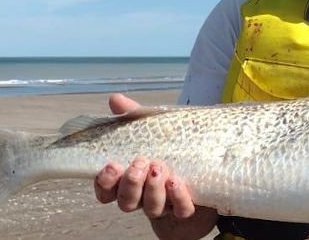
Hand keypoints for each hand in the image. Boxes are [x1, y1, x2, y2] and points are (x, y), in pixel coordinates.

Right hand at [93, 94, 217, 239]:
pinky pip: (181, 210)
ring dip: (153, 189)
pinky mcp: (186, 208)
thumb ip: (133, 117)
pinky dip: (178, 197)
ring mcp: (164, 205)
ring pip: (151, 208)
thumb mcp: (151, 131)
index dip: (104, 182)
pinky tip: (176, 182)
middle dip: (131, 184)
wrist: (203, 172)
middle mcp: (143, 197)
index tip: (111, 165)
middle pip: (127, 202)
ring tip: (158, 167)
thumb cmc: (168, 149)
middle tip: (140, 163)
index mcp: (129, 181)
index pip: (106, 191)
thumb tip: (115, 99)